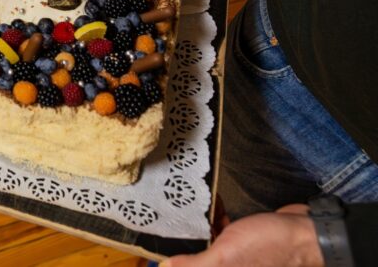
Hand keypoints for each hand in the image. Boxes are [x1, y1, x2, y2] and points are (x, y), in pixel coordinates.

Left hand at [164, 205, 322, 266]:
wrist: (306, 233)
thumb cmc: (268, 248)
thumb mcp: (225, 258)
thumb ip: (196, 266)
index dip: (179, 261)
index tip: (164, 246)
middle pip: (200, 257)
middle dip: (186, 244)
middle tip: (171, 223)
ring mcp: (239, 259)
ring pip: (210, 246)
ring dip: (200, 229)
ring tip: (188, 210)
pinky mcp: (246, 244)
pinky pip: (224, 235)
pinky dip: (217, 223)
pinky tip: (212, 209)